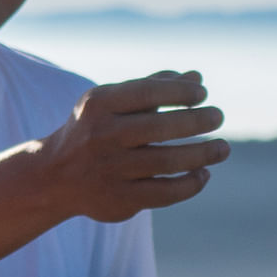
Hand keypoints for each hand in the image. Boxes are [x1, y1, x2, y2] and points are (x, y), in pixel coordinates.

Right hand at [35, 71, 230, 222]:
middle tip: (217, 116)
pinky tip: (203, 173)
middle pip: (160, 128)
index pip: (148, 92)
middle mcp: (101, 136)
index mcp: (98, 104)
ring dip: (202, 154)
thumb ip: (153, 88)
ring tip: (222, 148)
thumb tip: (197, 77)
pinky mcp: (118, 199)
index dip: (181, 92)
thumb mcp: (114, 103)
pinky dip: (190, 183)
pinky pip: (165, 193)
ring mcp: (109, 170)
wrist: (54, 176)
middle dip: (197, 121)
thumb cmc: (95, 129)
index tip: (203, 94)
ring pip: (166, 162)